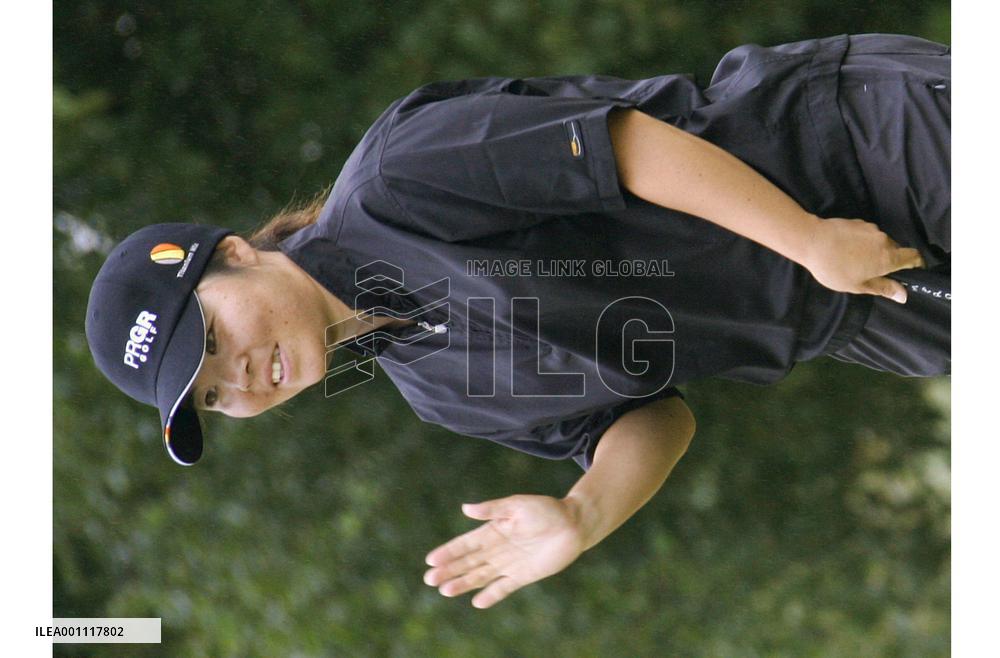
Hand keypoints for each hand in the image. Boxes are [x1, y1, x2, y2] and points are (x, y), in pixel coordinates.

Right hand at [423, 494, 585, 608]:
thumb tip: (465, 509)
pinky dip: (491, 595)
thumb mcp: (517, 505)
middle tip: (429, 579)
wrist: (573, 524)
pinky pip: (504, 588)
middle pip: (468, 562)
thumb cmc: (545, 509)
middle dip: (449, 570)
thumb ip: (492, 509)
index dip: (449, 551)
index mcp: (493, 530)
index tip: (431, 559)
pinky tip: (477, 602)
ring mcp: (509, 564)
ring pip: (481, 576)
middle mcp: (498, 549)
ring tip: (445, 591)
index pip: (466, 543)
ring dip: (463, 583)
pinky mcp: (524, 575)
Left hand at [802, 216, 925, 302]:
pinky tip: (845, 250)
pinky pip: (867, 235)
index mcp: (888, 257)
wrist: (811, 240)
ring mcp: (871, 229)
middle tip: (869, 273)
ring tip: (852, 261)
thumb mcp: (858, 285)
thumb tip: (903, 295)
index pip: (914, 257)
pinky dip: (862, 243)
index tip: (910, 273)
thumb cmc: (834, 268)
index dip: (915, 265)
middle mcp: (884, 240)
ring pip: (880, 242)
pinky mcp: (858, 222)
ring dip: (873, 252)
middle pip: (895, 250)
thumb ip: (883, 288)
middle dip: (888, 261)